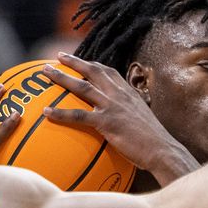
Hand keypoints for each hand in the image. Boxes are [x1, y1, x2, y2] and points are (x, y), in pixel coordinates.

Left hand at [38, 53, 190, 176]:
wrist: (162, 150)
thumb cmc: (153, 141)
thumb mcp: (142, 119)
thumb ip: (129, 113)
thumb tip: (122, 119)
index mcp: (128, 92)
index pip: (108, 71)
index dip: (92, 64)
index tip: (80, 60)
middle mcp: (119, 94)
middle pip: (92, 71)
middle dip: (73, 62)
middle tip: (57, 57)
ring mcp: (112, 107)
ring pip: (82, 87)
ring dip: (61, 77)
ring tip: (45, 72)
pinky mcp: (107, 122)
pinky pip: (79, 115)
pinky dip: (61, 113)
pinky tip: (46, 112)